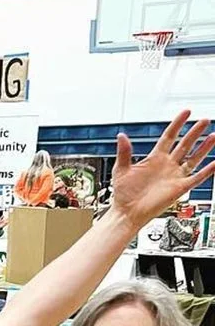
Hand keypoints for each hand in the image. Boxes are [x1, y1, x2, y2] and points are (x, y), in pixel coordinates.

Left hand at [110, 111, 214, 230]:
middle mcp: (166, 166)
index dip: (178, 124)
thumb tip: (121, 136)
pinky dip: (207, 171)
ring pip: (193, 159)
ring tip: (213, 136)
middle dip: (195, 132)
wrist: (127, 213)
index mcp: (154, 159)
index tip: (186, 112)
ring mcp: (174, 176)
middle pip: (185, 145)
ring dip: (204, 148)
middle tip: (205, 121)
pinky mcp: (179, 188)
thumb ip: (124, 152)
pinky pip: (196, 178)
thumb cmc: (123, 194)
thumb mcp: (121, 170)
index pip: (169, 137)